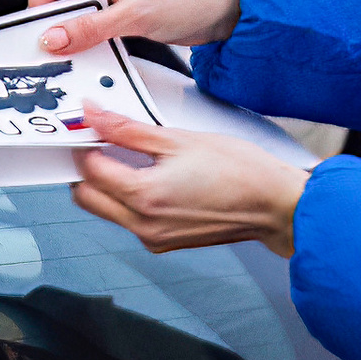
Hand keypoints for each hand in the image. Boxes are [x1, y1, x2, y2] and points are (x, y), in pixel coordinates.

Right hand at [28, 0, 240, 58]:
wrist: (225, 8)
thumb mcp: (135, 15)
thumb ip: (89, 29)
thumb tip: (53, 39)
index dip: (40, 8)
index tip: (41, 35)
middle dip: (56, 24)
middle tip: (56, 50)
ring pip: (72, 14)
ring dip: (73, 34)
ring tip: (78, 52)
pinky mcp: (118, 8)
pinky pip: (89, 25)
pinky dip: (88, 39)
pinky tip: (92, 51)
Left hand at [69, 105, 308, 257]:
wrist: (274, 205)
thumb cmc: (240, 172)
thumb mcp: (178, 139)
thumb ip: (128, 129)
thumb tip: (95, 117)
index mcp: (143, 197)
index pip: (89, 171)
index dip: (86, 144)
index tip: (93, 128)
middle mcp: (143, 224)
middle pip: (87, 198)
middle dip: (87, 170)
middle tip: (102, 143)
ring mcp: (153, 238)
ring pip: (107, 211)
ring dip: (108, 186)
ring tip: (133, 159)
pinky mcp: (165, 242)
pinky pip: (131, 221)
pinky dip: (130, 200)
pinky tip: (152, 179)